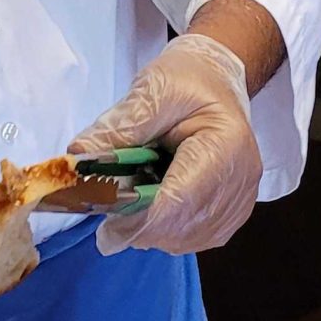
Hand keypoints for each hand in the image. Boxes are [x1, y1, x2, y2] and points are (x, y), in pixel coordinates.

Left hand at [68, 33, 260, 255]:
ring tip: (137, 196)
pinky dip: (168, 231)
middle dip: (139, 225)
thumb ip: (119, 127)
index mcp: (224, 145)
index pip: (179, 200)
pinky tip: (156, 205)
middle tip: (110, 209)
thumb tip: (79, 157)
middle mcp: (241, 179)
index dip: (138, 220)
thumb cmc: (186, 81)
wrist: (215, 82)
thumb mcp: (151, 91)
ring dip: (152, 229)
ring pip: (187, 239)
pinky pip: (196, 237)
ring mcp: (241, 200)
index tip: (104, 230)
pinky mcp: (234, 212)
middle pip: (182, 227)